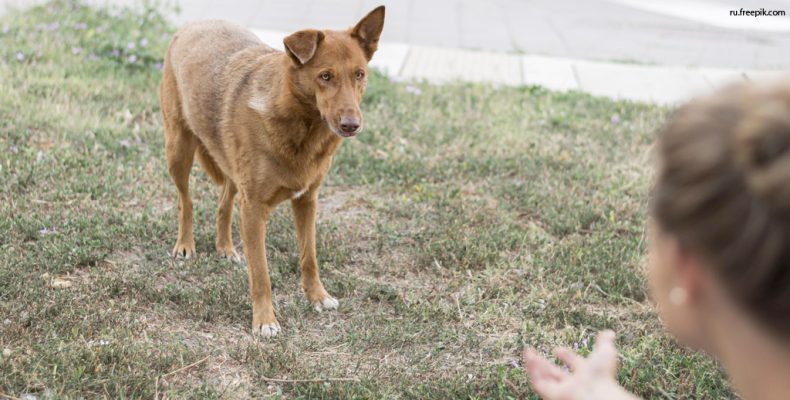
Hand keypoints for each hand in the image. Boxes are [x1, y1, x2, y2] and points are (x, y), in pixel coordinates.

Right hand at [523, 330, 638, 399]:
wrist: (596, 393)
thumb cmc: (602, 375)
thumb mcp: (605, 353)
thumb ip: (604, 343)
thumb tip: (610, 332)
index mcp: (586, 374)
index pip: (574, 364)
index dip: (566, 356)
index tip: (557, 349)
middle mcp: (573, 383)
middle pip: (555, 373)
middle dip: (544, 362)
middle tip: (533, 352)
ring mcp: (562, 390)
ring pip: (545, 378)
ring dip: (535, 365)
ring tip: (527, 352)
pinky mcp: (552, 395)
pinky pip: (539, 384)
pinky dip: (533, 372)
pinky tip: (530, 359)